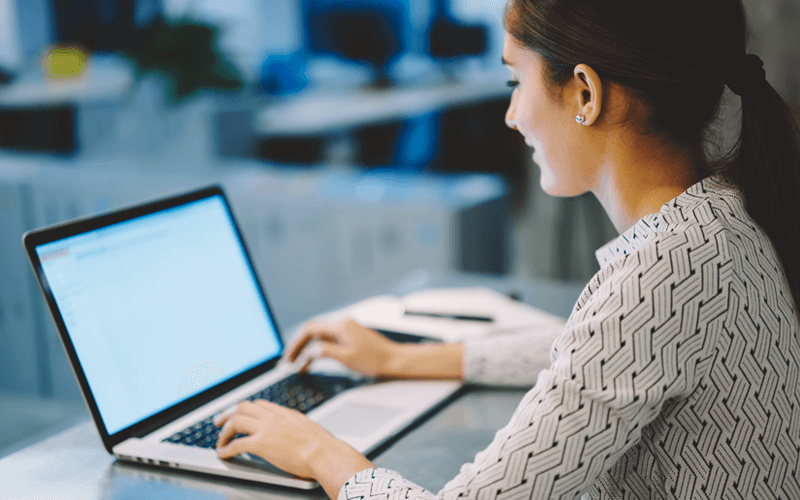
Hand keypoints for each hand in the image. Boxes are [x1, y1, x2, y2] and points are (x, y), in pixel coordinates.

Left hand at [214, 400, 373, 498]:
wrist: (324, 453)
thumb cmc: (323, 446)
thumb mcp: (309, 429)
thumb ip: (297, 429)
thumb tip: (297, 435)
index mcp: (284, 413)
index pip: (259, 404)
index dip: (246, 410)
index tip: (239, 415)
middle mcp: (273, 416)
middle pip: (243, 407)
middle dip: (228, 414)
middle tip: (219, 423)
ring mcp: (266, 428)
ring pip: (235, 421)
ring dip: (224, 432)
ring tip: (220, 442)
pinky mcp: (261, 444)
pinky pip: (236, 444)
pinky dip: (226, 449)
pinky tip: (223, 454)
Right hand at [286, 318, 398, 376]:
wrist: (394, 360)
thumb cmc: (375, 360)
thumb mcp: (347, 358)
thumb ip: (326, 352)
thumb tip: (309, 350)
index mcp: (341, 326)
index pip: (310, 329)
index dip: (296, 343)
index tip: (289, 356)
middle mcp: (342, 324)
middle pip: (313, 332)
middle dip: (299, 346)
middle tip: (289, 362)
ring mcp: (346, 330)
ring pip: (320, 338)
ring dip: (308, 350)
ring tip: (299, 366)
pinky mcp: (349, 337)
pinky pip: (329, 342)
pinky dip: (319, 351)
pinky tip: (313, 362)